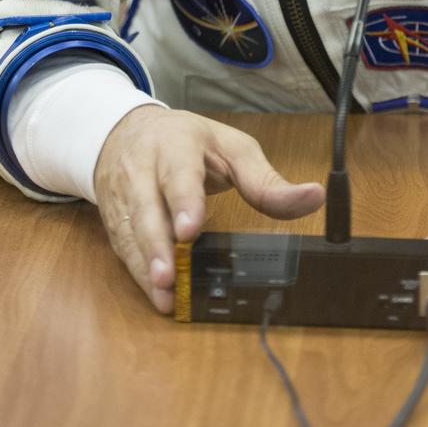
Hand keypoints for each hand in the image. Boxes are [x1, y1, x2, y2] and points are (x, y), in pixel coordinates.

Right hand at [93, 106, 324, 313]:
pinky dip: (138, 273)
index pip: (179, 173)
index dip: (183, 202)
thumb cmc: (187, 141)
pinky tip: (157, 294)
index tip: (188, 231)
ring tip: (164, 294)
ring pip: (130, 232)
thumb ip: (266, 180)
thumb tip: (314, 197)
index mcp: (176, 145)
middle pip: (146, 208)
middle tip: (170, 276)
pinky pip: (123, 248)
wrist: (126, 131)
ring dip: (145, 266)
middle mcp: (143, 169)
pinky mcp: (113, 218)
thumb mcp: (231, 148)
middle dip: (156, 245)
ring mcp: (123, 195)